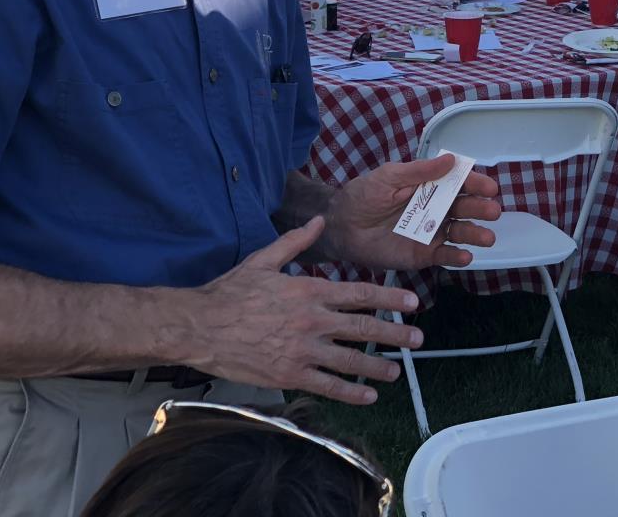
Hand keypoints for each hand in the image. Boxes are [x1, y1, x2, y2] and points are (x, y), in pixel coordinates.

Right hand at [184, 216, 426, 404]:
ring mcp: (302, 350)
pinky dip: (350, 392)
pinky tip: (367, 396)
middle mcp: (312, 321)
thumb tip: (319, 220)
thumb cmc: (230, 292)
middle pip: (363, 328)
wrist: (199, 326)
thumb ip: (296, 241)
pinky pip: (326, 385)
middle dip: (394, 333)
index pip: (360, 293)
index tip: (412, 302)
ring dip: (377, 367)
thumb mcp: (264, 259)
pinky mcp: (288, 374)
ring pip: (350, 360)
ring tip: (397, 371)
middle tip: (418, 339)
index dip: (390, 298)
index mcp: (310, 291)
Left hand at [321, 154, 502, 272]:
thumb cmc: (364, 195)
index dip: (475, 184)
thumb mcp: (389, 177)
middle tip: (492, 212)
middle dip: (480, 209)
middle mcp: (436, 209)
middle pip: (464, 208)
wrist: (340, 226)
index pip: (458, 183)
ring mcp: (431, 233)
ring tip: (487, 237)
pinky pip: (444, 256)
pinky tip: (466, 256)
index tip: (489, 188)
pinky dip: (457, 257)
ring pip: (460, 233)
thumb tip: (451, 159)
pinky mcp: (423, 255)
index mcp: (430, 186)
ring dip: (475, 234)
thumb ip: (419, 171)